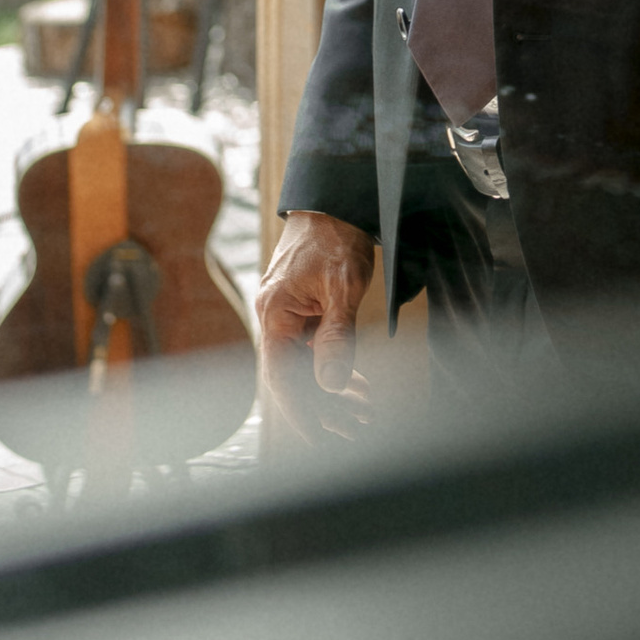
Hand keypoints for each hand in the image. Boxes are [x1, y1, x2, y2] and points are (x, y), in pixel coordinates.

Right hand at [255, 208, 378, 445]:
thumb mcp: (342, 286)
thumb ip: (336, 336)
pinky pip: (315, 351)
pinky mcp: (304, 312)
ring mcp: (289, 316)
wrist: (334, 200)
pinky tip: (359, 388)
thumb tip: (331, 384)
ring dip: (333, 393)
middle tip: (356, 431)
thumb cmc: (336, 237)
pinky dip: (335, 370)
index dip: (300, 412)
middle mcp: (276, 319)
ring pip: (306, 367)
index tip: (320, 439)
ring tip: (364, 415)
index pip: (281, 377)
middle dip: (324, 408)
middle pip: (294, 377)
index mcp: (275, 315)